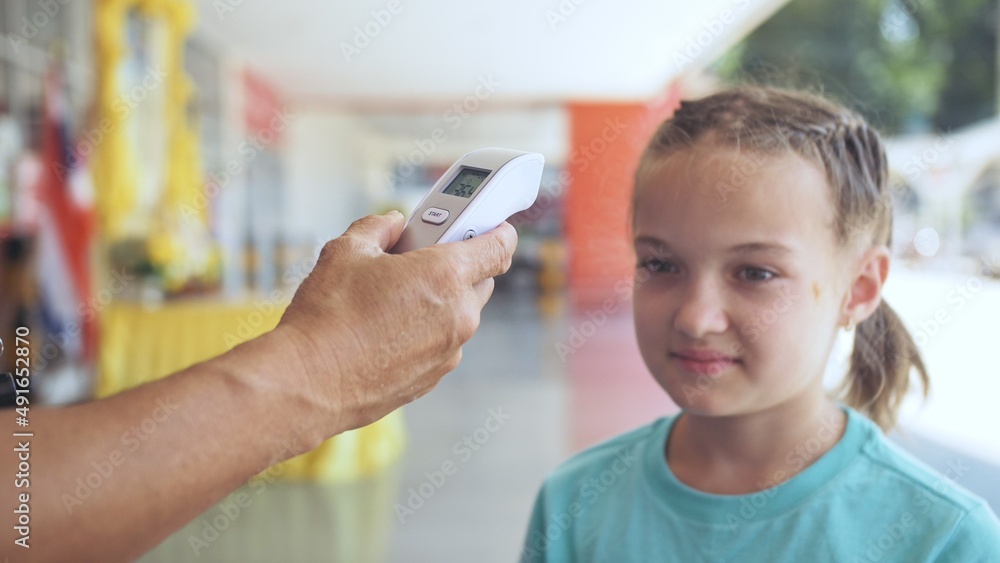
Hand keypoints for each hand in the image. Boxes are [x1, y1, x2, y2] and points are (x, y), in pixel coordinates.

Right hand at [275, 211, 516, 435]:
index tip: (485, 226)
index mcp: (445, 276)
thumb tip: (392, 224)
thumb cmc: (327, 317)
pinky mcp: (433, 377)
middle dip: (459, 266)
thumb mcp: (346, 251)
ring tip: (393, 298)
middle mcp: (458, 316)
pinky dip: (426, 332)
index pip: (500, 247)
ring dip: (440, 302)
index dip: (495, 231)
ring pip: (460, 315)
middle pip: (481, 281)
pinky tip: (387, 329)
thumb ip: (378, 228)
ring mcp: (449, 351)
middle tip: (419, 258)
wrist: (307, 382)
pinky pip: (442, 344)